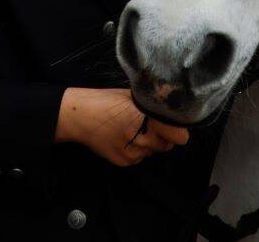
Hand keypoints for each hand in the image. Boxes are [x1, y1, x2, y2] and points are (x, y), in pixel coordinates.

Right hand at [55, 87, 189, 166]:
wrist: (80, 117)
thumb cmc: (106, 100)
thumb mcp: (132, 95)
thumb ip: (152, 101)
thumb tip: (172, 97)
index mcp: (147, 119)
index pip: (178, 136)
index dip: (178, 130)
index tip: (174, 123)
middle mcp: (142, 140)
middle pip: (167, 145)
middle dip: (164, 136)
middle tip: (153, 123)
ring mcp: (132, 154)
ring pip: (152, 151)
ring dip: (150, 143)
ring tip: (135, 128)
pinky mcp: (123, 162)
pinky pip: (139, 157)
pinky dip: (137, 149)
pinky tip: (125, 137)